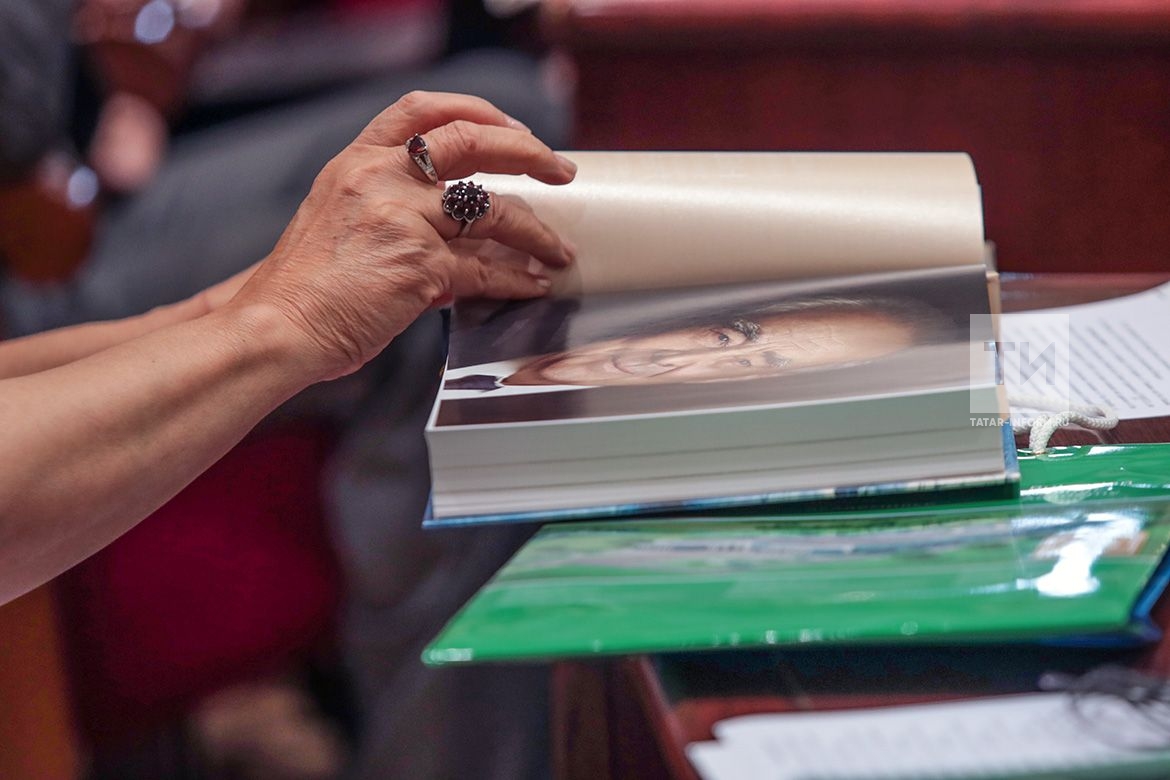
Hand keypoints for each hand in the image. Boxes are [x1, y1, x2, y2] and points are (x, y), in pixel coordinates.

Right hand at [229, 91, 576, 380]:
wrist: (277, 325)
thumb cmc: (305, 286)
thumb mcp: (340, 220)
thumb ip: (394, 210)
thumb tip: (453, 232)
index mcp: (358, 161)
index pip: (423, 110)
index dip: (476, 110)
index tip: (511, 127)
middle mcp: (381, 178)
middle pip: (472, 141)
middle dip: (528, 153)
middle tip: (559, 170)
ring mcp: (403, 218)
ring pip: (493, 210)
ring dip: (537, 231)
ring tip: (558, 249)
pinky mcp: (421, 265)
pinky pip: (486, 268)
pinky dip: (516, 278)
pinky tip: (532, 284)